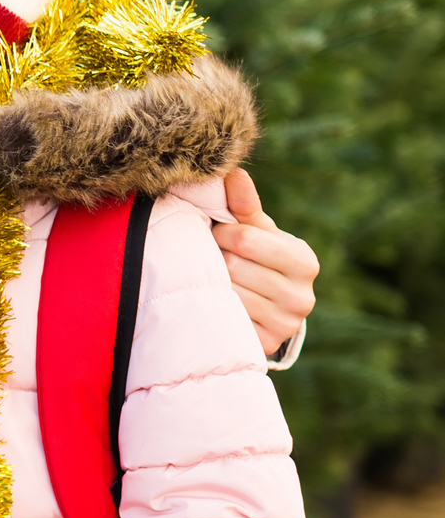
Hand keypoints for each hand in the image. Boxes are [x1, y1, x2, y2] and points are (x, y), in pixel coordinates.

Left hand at [215, 169, 317, 356]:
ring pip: (226, 293)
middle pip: (232, 266)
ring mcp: (285, 325)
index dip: (222, 233)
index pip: (244, 238)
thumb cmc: (259, 258)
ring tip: (217, 277)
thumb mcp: (256, 231)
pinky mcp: (265, 344)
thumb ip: (244, 205)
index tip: (218, 234)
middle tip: (216, 258)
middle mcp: (303, 297)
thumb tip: (234, 173)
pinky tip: (218, 300)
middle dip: (216, 258)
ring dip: (212, 282)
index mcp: (304, 261)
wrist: (268, 306)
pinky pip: (224, 318)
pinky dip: (215, 306)